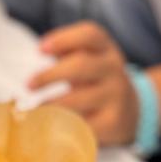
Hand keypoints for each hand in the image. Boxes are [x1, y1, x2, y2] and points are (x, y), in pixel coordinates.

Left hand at [29, 21, 138, 146]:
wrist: (131, 110)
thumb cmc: (97, 80)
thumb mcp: (91, 59)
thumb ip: (68, 51)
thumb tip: (43, 49)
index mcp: (106, 49)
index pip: (90, 34)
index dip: (64, 39)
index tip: (40, 49)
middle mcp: (113, 68)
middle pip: (81, 65)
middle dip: (50, 75)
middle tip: (29, 84)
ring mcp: (115, 96)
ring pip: (77, 99)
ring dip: (49, 105)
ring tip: (35, 111)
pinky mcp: (112, 122)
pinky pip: (81, 126)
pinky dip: (60, 127)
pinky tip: (49, 127)